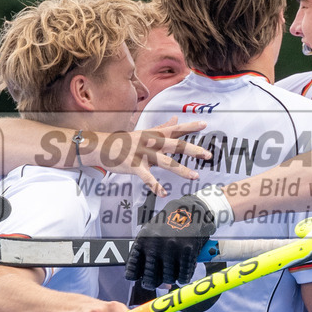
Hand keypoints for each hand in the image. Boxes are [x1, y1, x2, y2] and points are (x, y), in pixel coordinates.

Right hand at [79, 118, 212, 196]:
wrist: (102, 147)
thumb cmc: (125, 141)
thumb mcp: (145, 133)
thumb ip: (163, 127)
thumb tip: (176, 118)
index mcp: (154, 135)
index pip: (175, 129)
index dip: (190, 126)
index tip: (205, 124)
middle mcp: (151, 143)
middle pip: (176, 146)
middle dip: (193, 150)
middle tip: (209, 155)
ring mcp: (143, 154)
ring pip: (166, 162)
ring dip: (182, 170)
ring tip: (195, 176)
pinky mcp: (134, 166)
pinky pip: (147, 177)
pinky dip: (155, 186)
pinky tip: (163, 193)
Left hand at [125, 194, 216, 288]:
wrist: (191, 209)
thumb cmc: (169, 223)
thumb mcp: (150, 232)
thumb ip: (146, 255)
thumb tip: (149, 281)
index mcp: (142, 241)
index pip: (132, 272)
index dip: (138, 277)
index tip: (142, 276)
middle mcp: (155, 246)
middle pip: (150, 280)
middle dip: (154, 282)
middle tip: (159, 279)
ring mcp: (172, 249)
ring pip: (168, 279)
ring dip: (171, 278)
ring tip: (173, 268)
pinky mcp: (187, 251)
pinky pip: (183, 276)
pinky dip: (184, 276)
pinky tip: (184, 269)